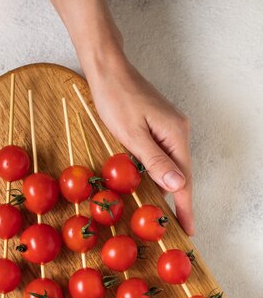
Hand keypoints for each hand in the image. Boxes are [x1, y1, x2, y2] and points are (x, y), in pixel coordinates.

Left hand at [85, 49, 193, 235]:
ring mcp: (170, 127)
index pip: (184, 178)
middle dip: (179, 201)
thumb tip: (177, 186)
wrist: (108, 69)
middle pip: (181, 172)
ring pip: (172, 164)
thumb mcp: (131, 134)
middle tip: (174, 227)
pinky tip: (152, 184)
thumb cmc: (115, 99)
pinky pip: (163, 154)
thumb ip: (154, 161)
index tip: (188, 229)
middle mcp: (179, 131)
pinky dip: (158, 172)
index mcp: (176, 134)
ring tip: (164, 212)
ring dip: (167, 187)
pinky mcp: (159, 125)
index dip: (186, 206)